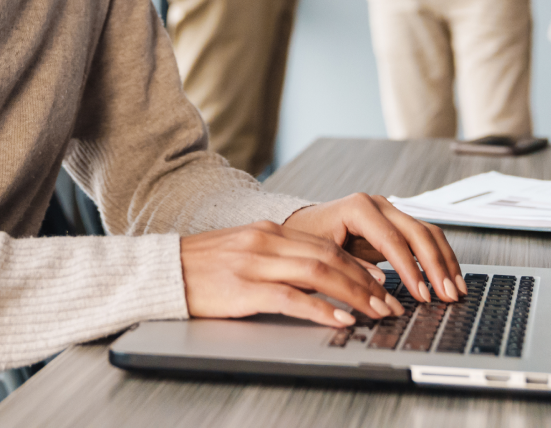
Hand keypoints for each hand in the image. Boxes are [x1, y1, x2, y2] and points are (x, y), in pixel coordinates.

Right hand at [179, 219, 404, 327]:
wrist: (161, 271)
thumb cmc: (200, 267)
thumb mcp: (242, 251)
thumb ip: (275, 257)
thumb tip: (313, 275)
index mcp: (268, 231)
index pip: (325, 245)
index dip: (358, 264)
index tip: (381, 282)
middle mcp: (266, 241)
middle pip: (329, 257)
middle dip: (365, 282)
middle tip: (389, 302)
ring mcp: (255, 264)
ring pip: (318, 274)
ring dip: (354, 295)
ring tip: (375, 312)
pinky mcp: (243, 289)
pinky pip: (291, 298)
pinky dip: (321, 309)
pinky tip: (339, 319)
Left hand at [284, 192, 464, 305]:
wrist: (303, 225)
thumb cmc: (307, 239)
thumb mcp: (321, 255)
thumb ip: (351, 268)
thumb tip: (382, 285)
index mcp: (358, 208)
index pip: (392, 239)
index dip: (411, 269)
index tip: (422, 294)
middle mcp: (379, 205)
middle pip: (418, 233)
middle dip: (436, 266)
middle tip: (447, 295)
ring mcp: (390, 212)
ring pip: (428, 233)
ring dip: (445, 262)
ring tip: (455, 290)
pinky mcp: (397, 224)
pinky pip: (425, 238)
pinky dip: (439, 258)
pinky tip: (448, 279)